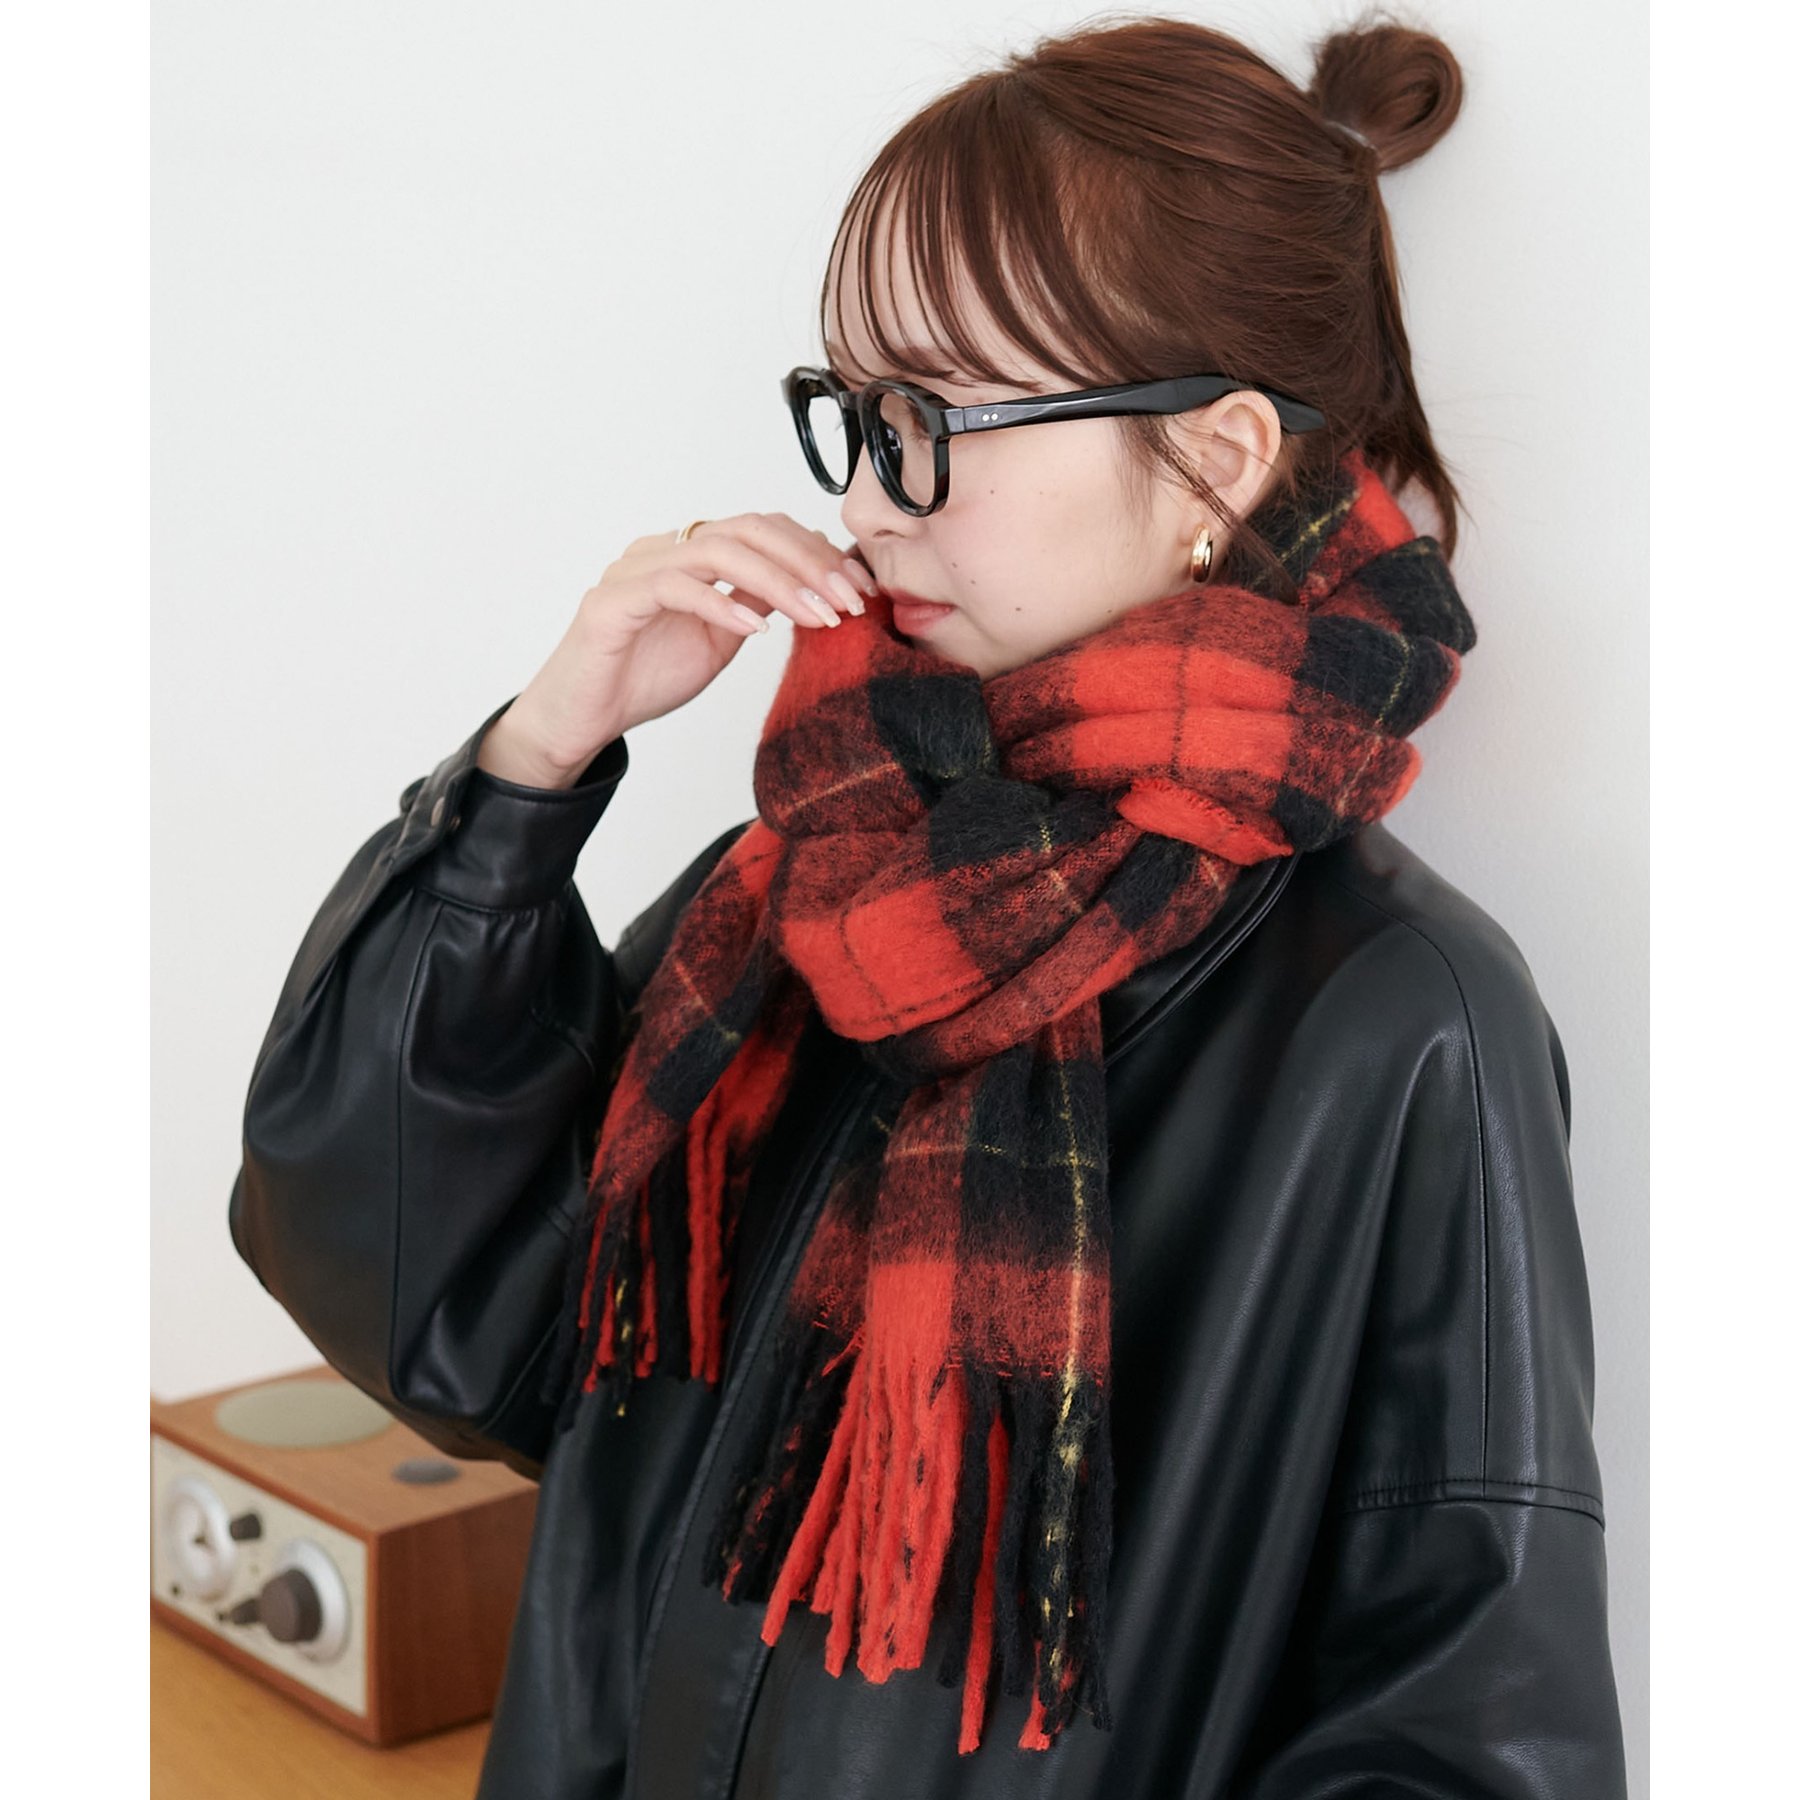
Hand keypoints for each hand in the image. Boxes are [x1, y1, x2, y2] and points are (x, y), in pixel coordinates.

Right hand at [479, 514, 876, 786]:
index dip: (817, 552)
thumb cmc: (644, 679)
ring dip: (779, 582)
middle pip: (748, 528)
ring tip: (818, 617)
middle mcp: (662, 548)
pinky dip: (721, 605)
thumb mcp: (720, 641)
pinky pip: (674, 587)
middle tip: (850, 599)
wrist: (582, 720)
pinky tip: (757, 632)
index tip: (860, 588)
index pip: (764, 529)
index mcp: (690, 553)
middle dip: (808, 562)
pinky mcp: (612, 603)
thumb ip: (753, 605)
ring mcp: (635, 570)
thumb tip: (808, 584)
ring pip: (718, 550)